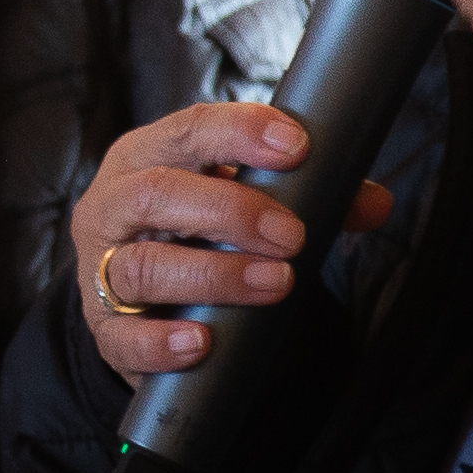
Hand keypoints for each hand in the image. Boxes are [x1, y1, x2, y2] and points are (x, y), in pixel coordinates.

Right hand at [66, 101, 391, 380]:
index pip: (186, 130)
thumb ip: (306, 200)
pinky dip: (162, 341)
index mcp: (147, 156)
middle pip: (155, 193)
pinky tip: (202, 342)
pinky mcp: (104, 331)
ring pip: (140, 266)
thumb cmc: (191, 233)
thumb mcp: (238, 202)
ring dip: (214, 275)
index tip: (296, 147)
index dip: (239, 133)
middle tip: (292, 236)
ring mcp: (98, 269)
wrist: (135, 299)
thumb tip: (374, 204)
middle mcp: (113, 205)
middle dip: (230, 212)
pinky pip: (124, 337)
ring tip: (275, 284)